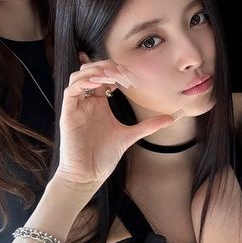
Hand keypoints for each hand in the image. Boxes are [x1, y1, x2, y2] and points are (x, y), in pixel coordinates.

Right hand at [55, 60, 179, 186]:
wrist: (88, 176)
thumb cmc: (104, 157)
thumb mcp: (130, 136)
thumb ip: (149, 125)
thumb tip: (173, 118)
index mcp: (99, 103)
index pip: (104, 75)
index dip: (118, 71)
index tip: (134, 78)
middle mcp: (87, 101)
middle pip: (91, 70)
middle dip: (108, 66)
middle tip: (126, 74)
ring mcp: (77, 107)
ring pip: (79, 76)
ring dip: (96, 71)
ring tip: (114, 76)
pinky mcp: (68, 115)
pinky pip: (71, 91)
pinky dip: (84, 82)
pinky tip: (100, 84)